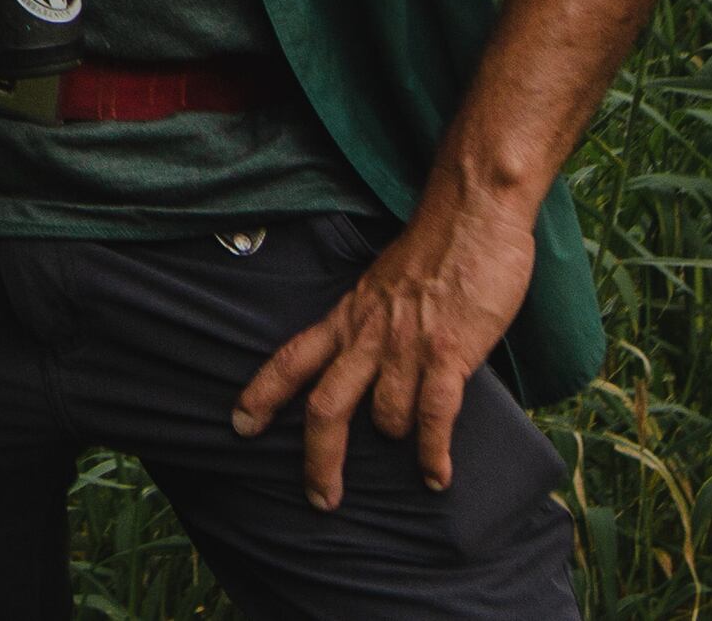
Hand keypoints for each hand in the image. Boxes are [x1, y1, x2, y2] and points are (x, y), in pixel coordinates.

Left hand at [227, 168, 534, 506]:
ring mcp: (407, 345)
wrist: (471, 212)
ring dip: (395, 445)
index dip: (262, 393)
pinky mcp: (448, 351)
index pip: (292, 357)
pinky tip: (435, 476)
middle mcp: (368, 335)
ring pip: (384, 416)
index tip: (239, 423)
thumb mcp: (384, 285)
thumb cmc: (435, 248)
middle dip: (318, 459)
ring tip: (412, 462)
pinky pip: (434, 415)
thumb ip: (373, 324)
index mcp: (349, 316)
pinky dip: (432, 453)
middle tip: (319, 498)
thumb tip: (371, 362)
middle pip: (325, 406)